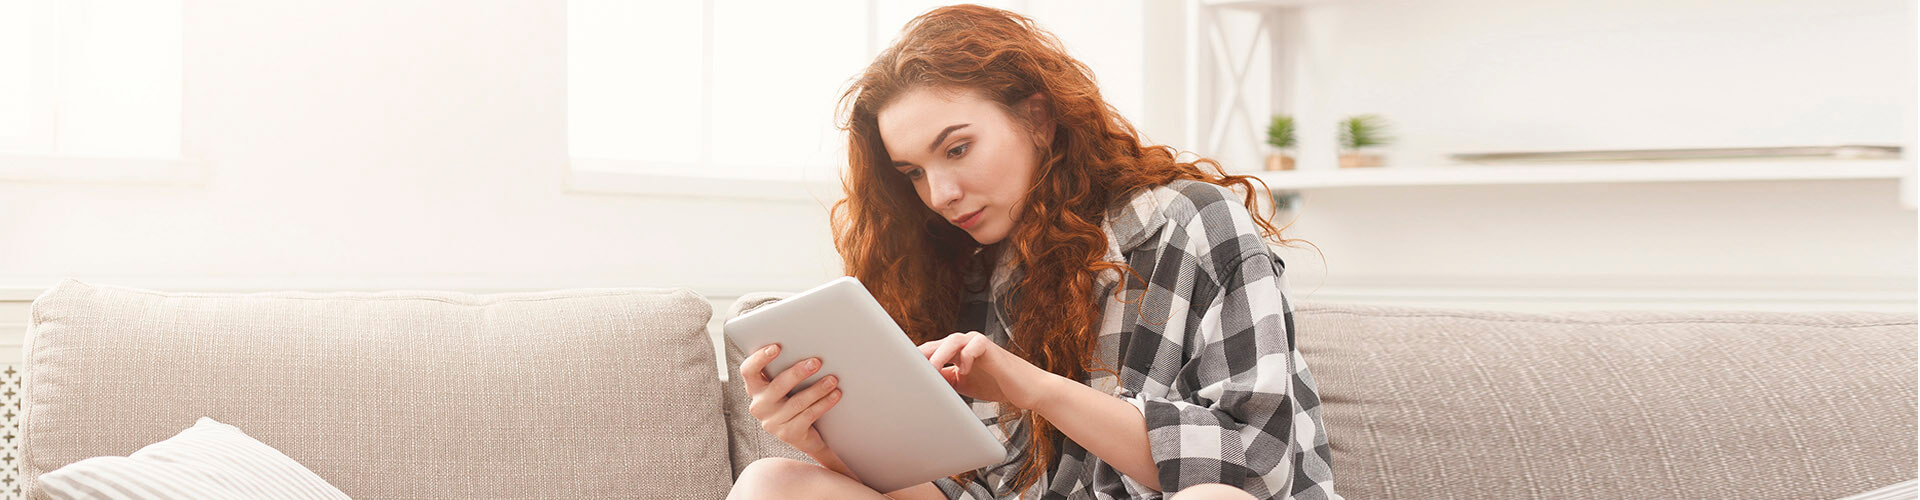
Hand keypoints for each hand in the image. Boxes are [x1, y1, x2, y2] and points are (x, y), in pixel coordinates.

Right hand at [739, 343, 842, 456]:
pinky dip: (824, 403)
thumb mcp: (787, 385)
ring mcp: (773, 422)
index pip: (749, 371)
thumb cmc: (795, 399)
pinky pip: (808, 416)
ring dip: (817, 388)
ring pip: (797, 402)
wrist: (805, 435)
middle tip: (816, 362)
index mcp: (755, 388)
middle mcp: (759, 406)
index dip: (760, 358)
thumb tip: (809, 346)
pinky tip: (835, 394)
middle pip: (777, 386)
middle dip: (798, 372)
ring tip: (833, 379)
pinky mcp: (788, 434)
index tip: (777, 347)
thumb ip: (786, 368)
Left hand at [919, 331, 1059, 409]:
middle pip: (935, 344)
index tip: (899, 373)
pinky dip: (966, 357)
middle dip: (920, 356)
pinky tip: (964, 371)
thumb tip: (921, 386)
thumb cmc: (996, 384)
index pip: (929, 353)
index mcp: (955, 352)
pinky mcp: (990, 346)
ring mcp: (976, 343)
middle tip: (905, 370)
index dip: (914, 361)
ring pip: (951, 341)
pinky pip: (973, 346)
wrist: (1026, 389)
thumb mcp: (963, 385)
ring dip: (939, 355)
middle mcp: (963, 344)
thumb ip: (945, 381)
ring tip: (931, 370)